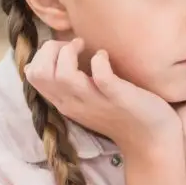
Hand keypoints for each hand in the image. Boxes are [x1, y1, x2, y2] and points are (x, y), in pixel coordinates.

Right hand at [25, 38, 179, 152]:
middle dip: (51, 50)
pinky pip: (101, 76)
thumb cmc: (122, 114)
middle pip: (40, 73)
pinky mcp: (118, 98)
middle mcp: (74, 103)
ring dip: (70, 53)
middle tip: (72, 45)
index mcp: (65, 102)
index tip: (63, 48)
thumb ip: (72, 85)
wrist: (152, 140)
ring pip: (62, 75)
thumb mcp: (88, 101)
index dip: (42, 55)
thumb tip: (58, 57)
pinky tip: (105, 56)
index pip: (33, 76)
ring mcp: (95, 101)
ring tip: (86, 46)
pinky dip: (100, 60)